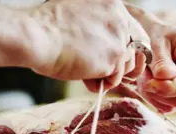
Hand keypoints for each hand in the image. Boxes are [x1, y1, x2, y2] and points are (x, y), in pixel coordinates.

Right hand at [29, 0, 149, 91]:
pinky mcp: (115, 55)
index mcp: (110, 4)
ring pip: (128, 64)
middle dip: (126, 62)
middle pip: (138, 45)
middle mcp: (119, 16)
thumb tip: (100, 44)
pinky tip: (87, 79)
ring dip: (111, 73)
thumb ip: (94, 24)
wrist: (37, 36)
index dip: (125, 46)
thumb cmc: (46, 27)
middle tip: (109, 73)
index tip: (115, 58)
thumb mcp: (76, 14)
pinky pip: (116, 77)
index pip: (132, 27)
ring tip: (88, 74)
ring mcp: (119, 35)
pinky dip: (103, 82)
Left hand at [122, 4, 175, 113]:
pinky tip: (147, 80)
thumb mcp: (158, 41)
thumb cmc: (159, 35)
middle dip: (159, 90)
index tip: (151, 82)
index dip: (170, 87)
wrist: (154, 38)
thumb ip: (161, 59)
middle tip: (144, 73)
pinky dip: (150, 96)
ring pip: (171, 105)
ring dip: (152, 93)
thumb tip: (165, 77)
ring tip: (146, 73)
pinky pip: (163, 107)